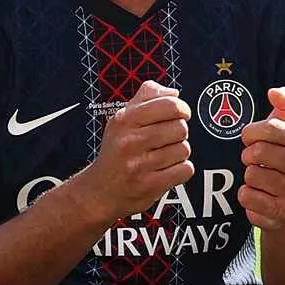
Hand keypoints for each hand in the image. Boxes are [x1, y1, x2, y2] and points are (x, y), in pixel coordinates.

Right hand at [72, 80, 192, 220]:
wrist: (99, 191)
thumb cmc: (115, 153)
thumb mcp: (122, 120)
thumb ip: (146, 99)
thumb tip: (173, 92)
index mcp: (125, 119)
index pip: (169, 105)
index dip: (182, 109)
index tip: (181, 114)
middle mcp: (130, 140)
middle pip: (180, 127)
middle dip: (179, 134)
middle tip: (166, 140)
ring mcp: (139, 164)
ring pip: (184, 149)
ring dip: (179, 153)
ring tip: (163, 157)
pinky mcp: (149, 185)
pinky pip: (184, 170)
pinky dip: (180, 170)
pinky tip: (166, 170)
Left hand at [238, 87, 284, 229]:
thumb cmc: (284, 158)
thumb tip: (275, 92)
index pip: (269, 128)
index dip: (252, 132)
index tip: (252, 138)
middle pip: (256, 152)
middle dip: (248, 155)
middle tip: (255, 161)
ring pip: (250, 175)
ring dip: (248, 177)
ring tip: (261, 179)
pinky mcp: (281, 215)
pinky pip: (247, 198)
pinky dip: (246, 197)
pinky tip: (259, 196)